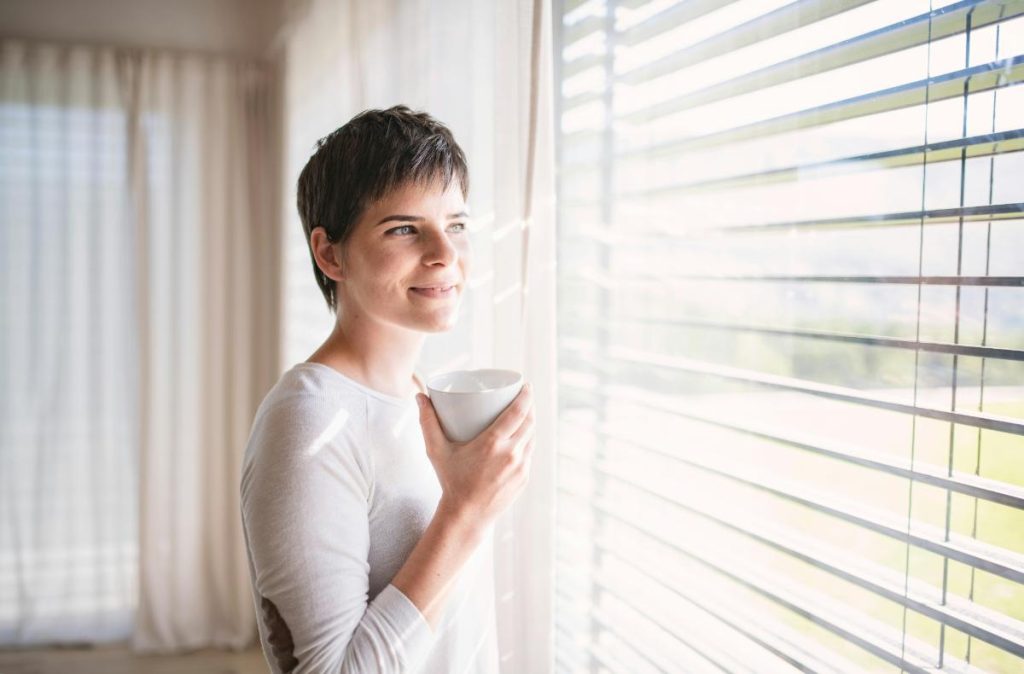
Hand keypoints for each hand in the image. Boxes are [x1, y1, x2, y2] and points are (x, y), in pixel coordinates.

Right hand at [416, 384, 535, 524]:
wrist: (466, 516)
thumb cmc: (451, 481)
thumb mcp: (436, 451)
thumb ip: (427, 422)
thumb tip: (419, 397)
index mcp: (493, 444)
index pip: (518, 412)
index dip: (526, 395)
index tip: (526, 385)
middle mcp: (511, 454)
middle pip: (529, 422)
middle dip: (530, 406)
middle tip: (523, 396)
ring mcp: (520, 468)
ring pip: (532, 437)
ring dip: (531, 423)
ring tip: (524, 413)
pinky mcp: (524, 478)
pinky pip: (530, 454)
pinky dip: (527, 442)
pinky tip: (523, 437)